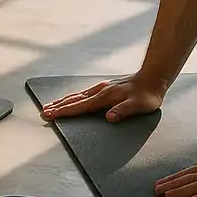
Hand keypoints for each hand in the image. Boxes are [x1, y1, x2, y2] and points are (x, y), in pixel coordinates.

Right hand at [40, 74, 164, 122]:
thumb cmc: (147, 95)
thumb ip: (124, 111)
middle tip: (43, 112)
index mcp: (105, 97)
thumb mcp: (139, 105)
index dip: (64, 112)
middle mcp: (100, 91)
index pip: (80, 106)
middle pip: (74, 99)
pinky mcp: (104, 88)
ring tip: (51, 105)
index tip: (50, 115)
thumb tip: (108, 117)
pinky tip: (71, 99)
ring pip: (77, 95)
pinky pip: (83, 93)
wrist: (153, 78)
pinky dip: (73, 98)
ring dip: (63, 101)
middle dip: (58, 106)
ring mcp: (101, 88)